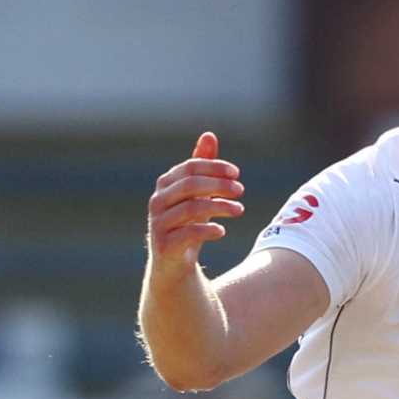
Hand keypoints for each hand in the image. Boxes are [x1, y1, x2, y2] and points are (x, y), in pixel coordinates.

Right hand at [146, 132, 244, 278]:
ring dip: (220, 207)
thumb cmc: (187, 222)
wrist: (173, 263)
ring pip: (191, 208)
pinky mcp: (164, 245)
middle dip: (219, 185)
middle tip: (241, 190)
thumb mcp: (197, 193)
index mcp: (166, 184)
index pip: (191, 166)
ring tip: (239, 210)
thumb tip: (209, 135)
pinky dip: (208, 230)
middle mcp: (158, 201)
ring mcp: (159, 223)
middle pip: (191, 184)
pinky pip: (188, 233)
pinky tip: (222, 230)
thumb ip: (203, 166)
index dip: (215, 167)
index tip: (237, 173)